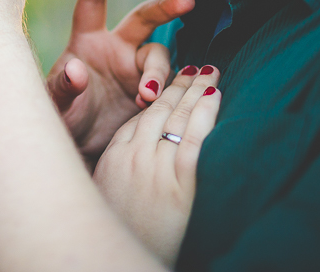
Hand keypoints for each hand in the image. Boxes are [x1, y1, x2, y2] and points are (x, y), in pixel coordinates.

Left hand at [47, 0, 193, 167]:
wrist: (82, 150)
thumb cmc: (63, 119)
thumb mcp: (56, 104)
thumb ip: (63, 87)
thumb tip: (76, 70)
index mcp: (87, 41)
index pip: (92, 4)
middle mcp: (116, 48)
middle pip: (143, 19)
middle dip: (165, 8)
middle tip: (186, 2)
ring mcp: (136, 69)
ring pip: (158, 56)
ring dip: (156, 74)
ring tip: (145, 97)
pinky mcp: (153, 91)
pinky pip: (171, 84)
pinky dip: (168, 92)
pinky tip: (155, 106)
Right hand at [93, 65, 220, 267]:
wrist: (111, 263)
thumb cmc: (114, 229)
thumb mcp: (103, 194)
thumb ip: (118, 167)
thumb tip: (135, 152)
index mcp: (114, 156)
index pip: (141, 117)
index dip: (160, 97)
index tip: (173, 84)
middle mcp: (133, 155)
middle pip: (160, 109)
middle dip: (181, 85)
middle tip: (197, 67)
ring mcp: (155, 168)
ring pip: (178, 118)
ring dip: (197, 91)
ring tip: (211, 73)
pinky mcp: (178, 184)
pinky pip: (193, 140)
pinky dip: (205, 115)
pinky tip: (215, 97)